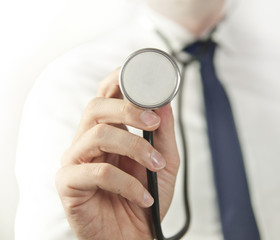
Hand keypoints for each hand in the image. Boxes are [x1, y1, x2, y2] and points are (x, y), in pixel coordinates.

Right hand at [56, 68, 179, 239]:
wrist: (134, 237)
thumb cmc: (146, 199)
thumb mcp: (164, 163)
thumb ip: (163, 133)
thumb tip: (163, 102)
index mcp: (109, 132)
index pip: (106, 96)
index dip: (118, 80)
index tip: (144, 79)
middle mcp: (88, 141)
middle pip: (96, 107)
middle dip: (128, 109)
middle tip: (153, 122)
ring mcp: (76, 161)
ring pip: (97, 135)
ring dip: (134, 147)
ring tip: (156, 166)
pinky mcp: (68, 184)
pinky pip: (97, 172)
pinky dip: (126, 183)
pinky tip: (143, 197)